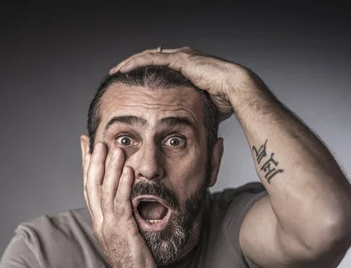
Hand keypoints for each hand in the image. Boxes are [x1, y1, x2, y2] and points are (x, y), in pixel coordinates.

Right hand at [83, 142, 156, 267]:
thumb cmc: (132, 259)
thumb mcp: (122, 233)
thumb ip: (119, 214)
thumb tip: (123, 198)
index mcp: (99, 220)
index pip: (89, 187)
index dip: (86, 165)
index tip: (86, 145)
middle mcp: (100, 220)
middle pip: (92, 185)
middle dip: (94, 161)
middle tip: (96, 140)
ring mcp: (110, 225)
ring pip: (106, 191)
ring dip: (110, 167)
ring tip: (114, 147)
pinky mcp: (123, 230)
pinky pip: (122, 203)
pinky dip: (124, 185)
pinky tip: (128, 170)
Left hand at [109, 46, 251, 120]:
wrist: (235, 91)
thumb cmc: (224, 102)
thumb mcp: (199, 106)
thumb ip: (188, 111)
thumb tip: (182, 127)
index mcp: (185, 70)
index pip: (158, 70)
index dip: (142, 77)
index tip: (129, 87)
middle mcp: (182, 59)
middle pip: (150, 61)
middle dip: (132, 68)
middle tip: (116, 76)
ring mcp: (181, 57)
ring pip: (148, 57)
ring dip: (130, 64)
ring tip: (115, 71)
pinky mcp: (180, 58)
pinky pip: (152, 58)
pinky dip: (136, 62)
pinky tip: (123, 69)